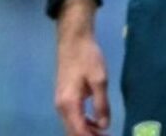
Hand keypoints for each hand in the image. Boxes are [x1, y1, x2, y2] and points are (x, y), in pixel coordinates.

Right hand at [54, 0, 110, 135]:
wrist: (73, 39)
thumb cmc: (87, 57)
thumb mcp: (99, 81)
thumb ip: (101, 105)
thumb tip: (104, 126)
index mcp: (69, 104)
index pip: (79, 132)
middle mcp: (61, 106)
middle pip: (73, 132)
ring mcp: (60, 101)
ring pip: (71, 126)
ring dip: (86, 132)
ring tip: (105, 133)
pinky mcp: (63, 96)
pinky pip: (72, 117)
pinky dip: (83, 124)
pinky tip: (96, 123)